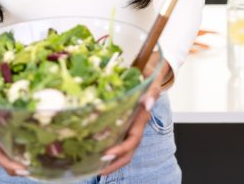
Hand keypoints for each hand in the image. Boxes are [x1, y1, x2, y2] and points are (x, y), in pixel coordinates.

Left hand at [99, 55, 170, 175]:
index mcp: (140, 120)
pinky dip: (105, 149)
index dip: (120, 150)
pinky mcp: (121, 123)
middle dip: (113, 164)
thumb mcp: (151, 83)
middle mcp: (134, 127)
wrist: (150, 74)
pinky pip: (115, 140)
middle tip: (95, 169)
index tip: (107, 154)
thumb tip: (147, 103)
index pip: (132, 140)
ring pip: (121, 150)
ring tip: (91, 166)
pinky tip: (91, 150)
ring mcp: (128, 126)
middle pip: (127, 153)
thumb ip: (152, 92)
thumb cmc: (149, 79)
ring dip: (109, 161)